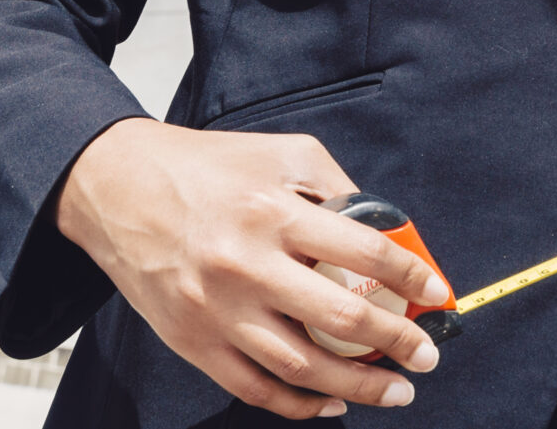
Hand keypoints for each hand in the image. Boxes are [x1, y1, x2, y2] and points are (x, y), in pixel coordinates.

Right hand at [54, 118, 449, 418]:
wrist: (117, 190)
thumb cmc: (209, 167)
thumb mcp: (283, 154)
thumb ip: (338, 186)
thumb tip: (386, 232)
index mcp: (275, 214)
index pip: (364, 253)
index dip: (412, 277)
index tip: (438, 294)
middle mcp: (247, 266)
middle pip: (340, 320)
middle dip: (397, 343)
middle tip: (428, 356)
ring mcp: (217, 311)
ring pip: (301, 366)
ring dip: (358, 386)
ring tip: (396, 391)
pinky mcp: (192, 342)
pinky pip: (254, 387)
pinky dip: (299, 403)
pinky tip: (332, 403)